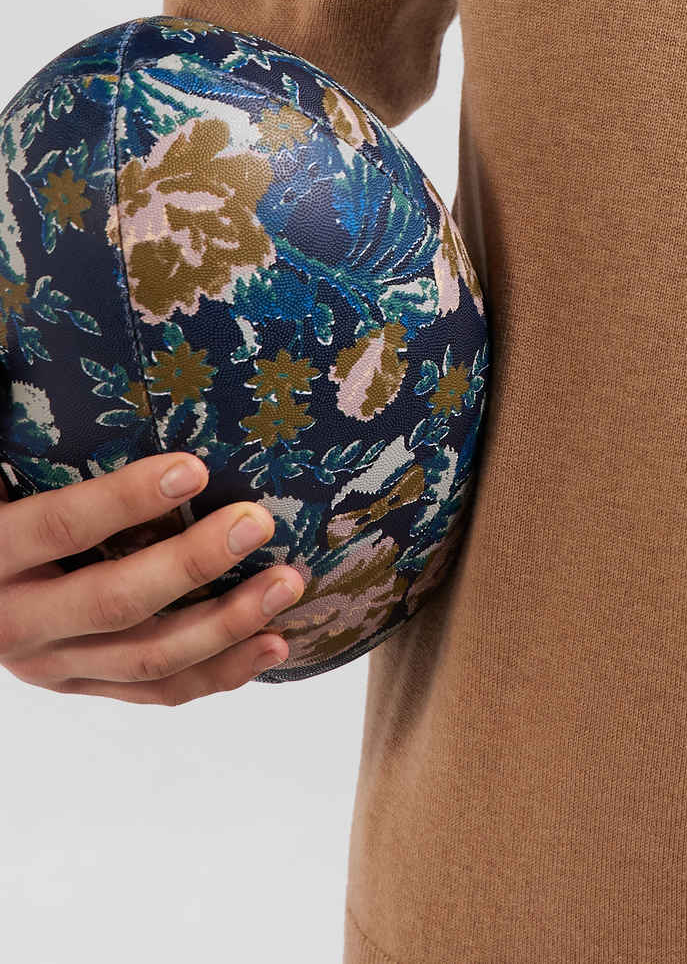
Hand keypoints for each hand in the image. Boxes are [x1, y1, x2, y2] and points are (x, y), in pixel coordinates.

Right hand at [0, 452, 305, 702]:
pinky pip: (155, 692)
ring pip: (145, 658)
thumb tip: (65, 367)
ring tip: (287, 584)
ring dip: (226, 624)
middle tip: (257, 524)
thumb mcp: (1, 479)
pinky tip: (273, 644)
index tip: (195, 468)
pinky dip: (219, 673)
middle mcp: (18, 621)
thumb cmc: (3, 510)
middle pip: (114, 601)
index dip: (125, 500)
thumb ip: (35, 447)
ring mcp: (52, 665)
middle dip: (193, 565)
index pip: (62, 528)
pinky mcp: (82, 686)